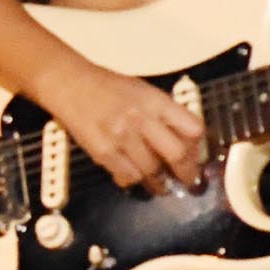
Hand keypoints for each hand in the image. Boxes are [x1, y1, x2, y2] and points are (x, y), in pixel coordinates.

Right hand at [41, 68, 206, 192]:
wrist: (72, 84)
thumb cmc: (111, 88)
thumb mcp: (146, 92)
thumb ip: (166, 114)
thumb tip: (186, 142)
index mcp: (157, 101)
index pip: (192, 128)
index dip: (197, 147)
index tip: (196, 156)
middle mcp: (142, 119)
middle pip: (177, 154)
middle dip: (186, 173)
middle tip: (187, 181)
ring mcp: (121, 136)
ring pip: (152, 171)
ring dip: (159, 183)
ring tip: (160, 185)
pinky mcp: (103, 152)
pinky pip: (127, 176)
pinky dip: (133, 180)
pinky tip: (133, 176)